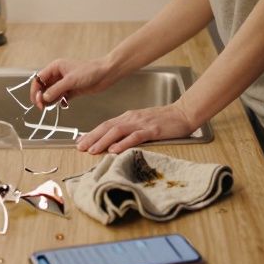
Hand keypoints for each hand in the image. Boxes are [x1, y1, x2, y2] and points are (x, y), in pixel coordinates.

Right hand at [32, 58, 116, 108]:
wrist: (106, 74)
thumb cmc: (90, 71)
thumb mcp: (70, 80)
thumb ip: (56, 90)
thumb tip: (44, 98)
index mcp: (55, 67)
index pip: (38, 79)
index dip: (35, 90)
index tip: (37, 100)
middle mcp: (58, 75)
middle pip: (43, 87)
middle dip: (41, 97)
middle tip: (42, 107)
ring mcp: (65, 83)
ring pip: (51, 93)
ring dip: (50, 101)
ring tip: (52, 106)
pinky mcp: (71, 90)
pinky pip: (60, 97)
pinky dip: (59, 102)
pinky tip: (63, 104)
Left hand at [76, 104, 196, 154]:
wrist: (183, 113)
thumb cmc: (164, 120)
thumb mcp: (142, 122)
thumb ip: (128, 130)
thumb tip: (112, 141)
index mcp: (128, 117)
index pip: (106, 125)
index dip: (91, 133)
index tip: (80, 141)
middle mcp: (132, 118)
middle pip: (107, 127)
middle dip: (92, 137)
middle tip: (80, 147)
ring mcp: (142, 123)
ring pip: (118, 131)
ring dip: (103, 141)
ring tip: (92, 150)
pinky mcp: (153, 130)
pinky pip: (135, 136)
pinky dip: (124, 143)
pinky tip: (115, 149)